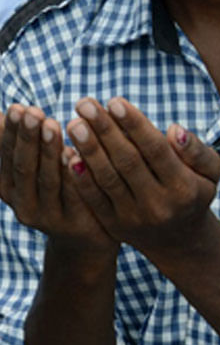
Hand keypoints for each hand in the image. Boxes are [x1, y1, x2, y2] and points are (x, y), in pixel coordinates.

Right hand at [0, 104, 116, 251]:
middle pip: (23, 167)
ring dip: (48, 151)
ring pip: (47, 180)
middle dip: (27, 138)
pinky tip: (76, 154)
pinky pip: (74, 196)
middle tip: (33, 112)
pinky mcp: (74, 223)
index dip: (9, 133)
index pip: (6, 157)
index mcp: (9, 189)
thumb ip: (20, 145)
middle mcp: (23, 204)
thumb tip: (0, 111)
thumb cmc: (58, 192)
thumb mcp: (34, 170)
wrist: (85, 237)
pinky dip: (73, 174)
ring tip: (54, 124)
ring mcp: (47, 217)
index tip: (16, 107)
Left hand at [63, 97, 219, 259]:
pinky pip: (94, 199)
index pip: (156, 150)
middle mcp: (158, 204)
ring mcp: (134, 217)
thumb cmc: (194, 192)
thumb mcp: (209, 172)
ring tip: (74, 124)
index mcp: (184, 187)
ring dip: (88, 150)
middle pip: (128, 161)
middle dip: (104, 130)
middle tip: (84, 104)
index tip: (115, 101)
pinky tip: (68, 155)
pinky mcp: (114, 226)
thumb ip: (197, 150)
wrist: (178, 238)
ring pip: (107, 178)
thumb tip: (175, 130)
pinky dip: (80, 177)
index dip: (134, 125)